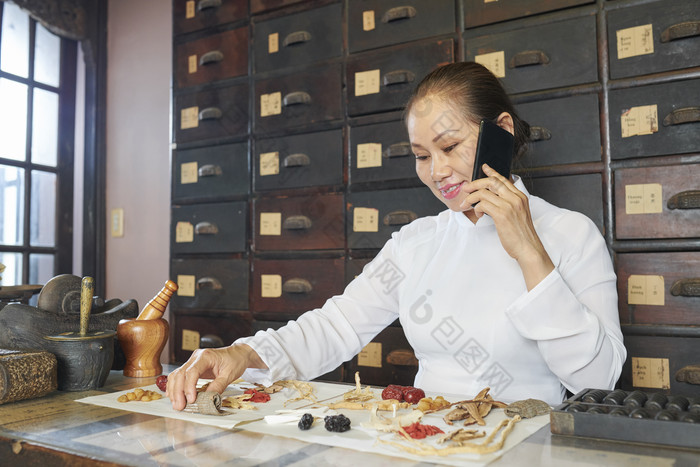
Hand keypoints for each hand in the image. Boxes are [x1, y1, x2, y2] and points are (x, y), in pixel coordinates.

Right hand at [166, 344, 266, 409]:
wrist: (237, 354)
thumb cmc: (235, 361)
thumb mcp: (230, 374)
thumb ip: (219, 385)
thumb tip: (209, 398)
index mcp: (206, 356)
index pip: (192, 371)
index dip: (189, 387)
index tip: (191, 400)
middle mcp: (196, 357)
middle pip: (181, 374)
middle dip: (178, 392)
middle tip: (180, 406)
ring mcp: (192, 361)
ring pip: (177, 375)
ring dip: (174, 390)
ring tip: (177, 404)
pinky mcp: (192, 367)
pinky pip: (179, 376)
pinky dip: (175, 386)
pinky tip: (175, 396)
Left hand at [460, 164, 553, 289]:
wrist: (528, 248)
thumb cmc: (521, 235)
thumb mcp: (518, 214)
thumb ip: (508, 204)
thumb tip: (490, 199)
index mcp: (520, 197)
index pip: (503, 179)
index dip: (492, 172)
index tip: (484, 167)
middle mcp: (515, 198)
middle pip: (492, 182)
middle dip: (476, 183)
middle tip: (467, 188)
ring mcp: (509, 205)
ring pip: (484, 193)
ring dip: (471, 198)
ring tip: (467, 205)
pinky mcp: (502, 214)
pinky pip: (483, 204)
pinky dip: (477, 208)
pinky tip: (478, 214)